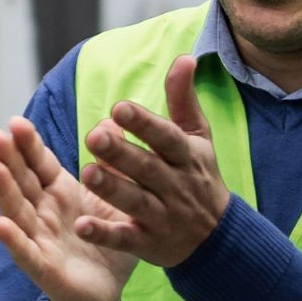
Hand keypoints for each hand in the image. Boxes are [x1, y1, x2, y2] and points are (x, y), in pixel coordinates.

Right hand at [0, 117, 135, 300]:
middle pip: (22, 181)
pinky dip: (12, 239)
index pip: (38, 163)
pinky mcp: (43, 268)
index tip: (16, 123)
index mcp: (59, 192)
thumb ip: (109, 168)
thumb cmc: (106, 242)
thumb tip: (114, 125)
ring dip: (2, 190)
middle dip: (7, 159)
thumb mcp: (113, 201)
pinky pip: (26, 252)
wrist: (107, 290)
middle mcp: (43, 212)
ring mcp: (39, 239)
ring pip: (17, 211)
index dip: (27, 144)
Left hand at [76, 55, 234, 267]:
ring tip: (87, 172)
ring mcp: (163, 216)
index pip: (166, 137)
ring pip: (135, 202)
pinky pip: (125, 238)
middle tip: (93, 136)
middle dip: (122, 153)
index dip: (144, 123)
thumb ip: (184, 99)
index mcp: (186, 156)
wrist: (219, 239)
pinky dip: (105, 234)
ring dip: (112, 188)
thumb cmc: (200, 177)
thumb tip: (184, 57)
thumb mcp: (197, 138)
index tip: (119, 107)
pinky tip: (82, 226)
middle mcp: (175, 186)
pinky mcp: (149, 244)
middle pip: (147, 168)